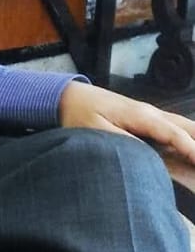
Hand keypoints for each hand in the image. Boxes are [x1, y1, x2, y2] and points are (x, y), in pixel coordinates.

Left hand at [58, 80, 194, 165]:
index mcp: (140, 116)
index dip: (191, 149)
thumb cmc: (79, 114)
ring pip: (182, 125)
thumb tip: (147, 156)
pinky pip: (173, 126)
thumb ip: (122, 142)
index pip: (173, 133)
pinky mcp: (145, 118)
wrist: (69, 96)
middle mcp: (150, 112)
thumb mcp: (95, 131)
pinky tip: (191, 148)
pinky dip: (187, 136)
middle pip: (186, 126)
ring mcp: (150, 113)